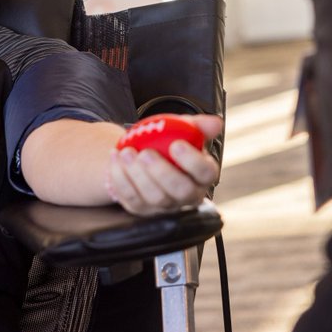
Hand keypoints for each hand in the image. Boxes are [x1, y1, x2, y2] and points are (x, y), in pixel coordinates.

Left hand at [106, 114, 222, 214]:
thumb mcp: (183, 130)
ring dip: (137, 174)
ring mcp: (164, 205)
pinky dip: (120, 178)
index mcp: (202, 175)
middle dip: (162, 172)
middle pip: (181, 191)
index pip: (206, 173)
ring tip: (126, 152)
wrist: (143, 153)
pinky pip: (131, 198)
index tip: (176, 144)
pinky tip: (116, 158)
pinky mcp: (141, 209)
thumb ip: (198, 125)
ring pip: (154, 197)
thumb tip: (215, 122)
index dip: (192, 161)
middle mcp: (187, 195)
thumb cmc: (169, 143)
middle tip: (146, 153)